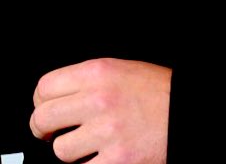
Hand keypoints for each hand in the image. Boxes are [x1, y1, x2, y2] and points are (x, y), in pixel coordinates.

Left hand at [30, 58, 169, 163]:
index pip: (45, 87)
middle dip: (42, 130)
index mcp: (97, 73)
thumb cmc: (156, 92)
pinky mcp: (119, 160)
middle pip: (44, 117)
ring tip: (84, 147)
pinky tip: (99, 158)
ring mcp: (108, 132)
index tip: (45, 110)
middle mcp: (99, 99)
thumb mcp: (119, 70)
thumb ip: (87, 81)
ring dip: (69, 152)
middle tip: (49, 134)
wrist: (186, 113)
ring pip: (61, 150)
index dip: (40, 102)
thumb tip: (56, 98)